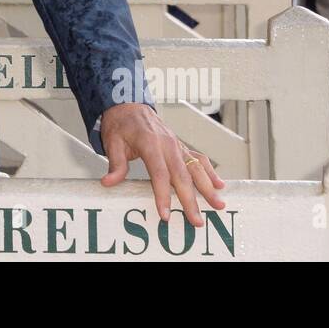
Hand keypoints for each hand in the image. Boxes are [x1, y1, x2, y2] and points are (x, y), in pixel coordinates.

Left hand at [100, 103, 226, 225]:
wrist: (129, 106)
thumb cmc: (121, 125)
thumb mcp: (112, 142)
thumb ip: (115, 164)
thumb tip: (109, 182)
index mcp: (150, 142)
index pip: (159, 173)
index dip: (163, 195)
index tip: (165, 214)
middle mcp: (168, 144)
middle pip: (182, 175)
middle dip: (191, 200)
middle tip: (196, 221)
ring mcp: (177, 144)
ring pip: (195, 168)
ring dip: (208, 187)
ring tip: (218, 205)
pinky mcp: (181, 146)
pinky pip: (198, 159)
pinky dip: (210, 171)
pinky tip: (219, 185)